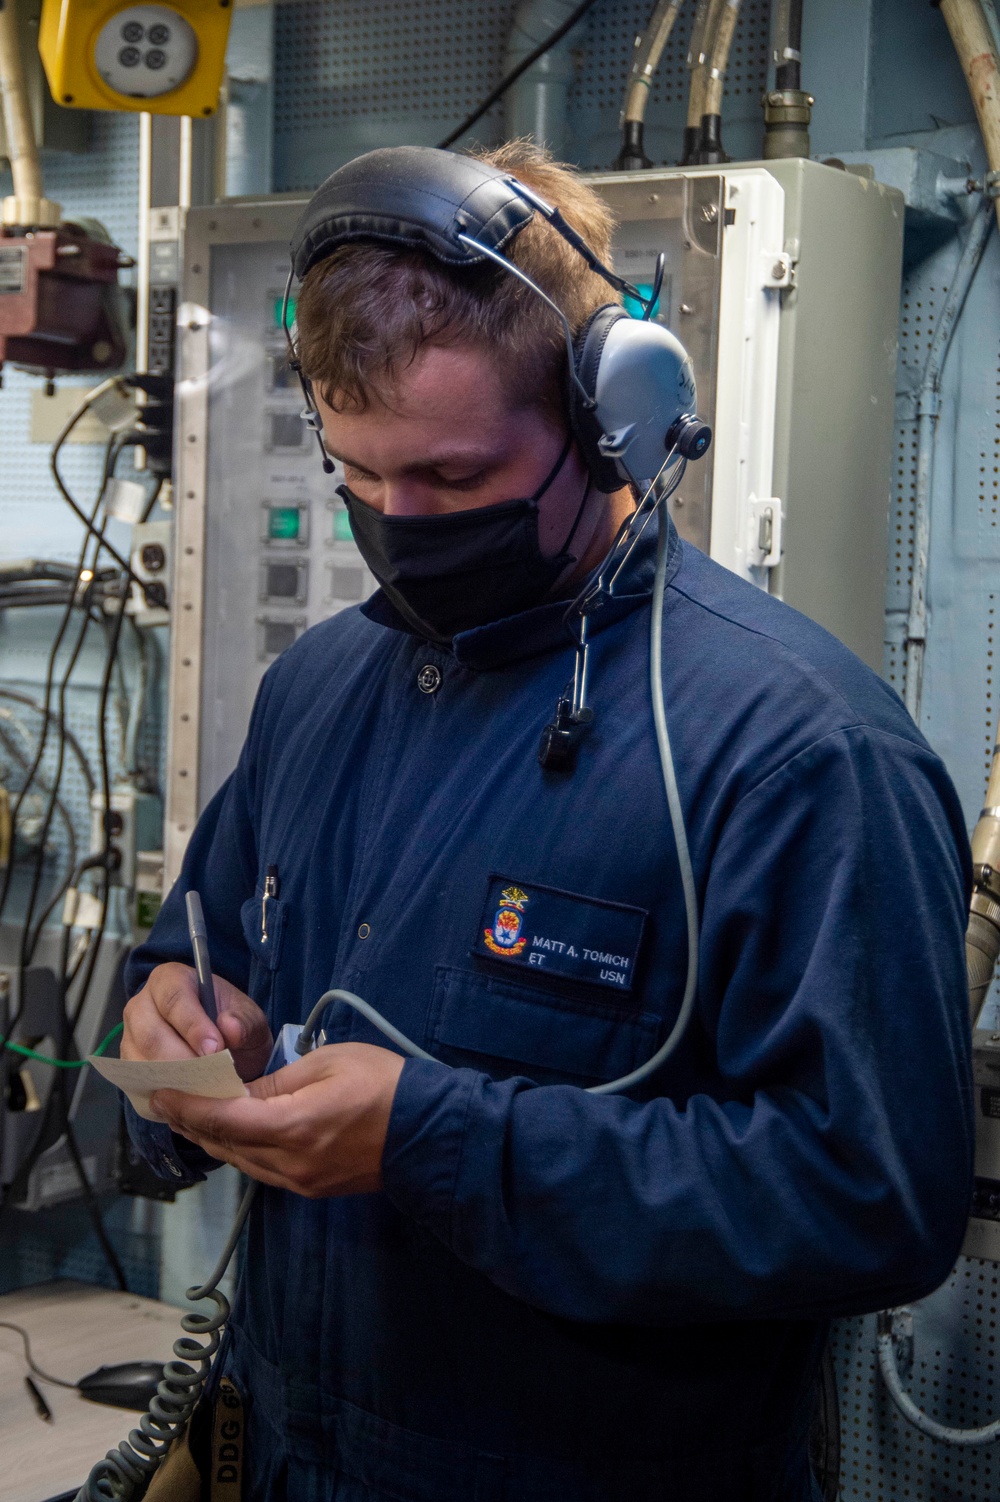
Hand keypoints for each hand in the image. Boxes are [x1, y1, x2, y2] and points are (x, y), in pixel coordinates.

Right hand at [122, 961, 273, 1082]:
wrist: (224, 1050)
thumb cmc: (233, 1026)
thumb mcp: (250, 1019)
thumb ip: (244, 1021)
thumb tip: (231, 1028)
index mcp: (170, 980)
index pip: (174, 998)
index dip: (193, 1025)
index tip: (215, 1049)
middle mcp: (142, 1005)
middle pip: (151, 1034)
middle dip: (182, 1059)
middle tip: (210, 1077)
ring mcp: (130, 1037)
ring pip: (141, 1062)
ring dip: (172, 1081)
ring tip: (203, 1090)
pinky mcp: (129, 1067)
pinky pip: (139, 1084)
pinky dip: (164, 1095)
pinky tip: (188, 1100)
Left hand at [150, 1042, 404, 1196]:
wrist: (429, 1132)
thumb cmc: (384, 1085)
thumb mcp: (328, 1063)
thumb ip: (276, 1083)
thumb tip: (241, 1094)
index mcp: (293, 1127)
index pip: (223, 1120)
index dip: (187, 1107)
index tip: (160, 1093)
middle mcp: (290, 1163)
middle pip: (226, 1146)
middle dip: (193, 1123)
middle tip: (168, 1101)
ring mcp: (302, 1181)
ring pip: (241, 1162)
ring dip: (214, 1139)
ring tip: (191, 1116)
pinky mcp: (313, 1187)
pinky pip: (263, 1170)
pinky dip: (241, 1151)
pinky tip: (233, 1134)